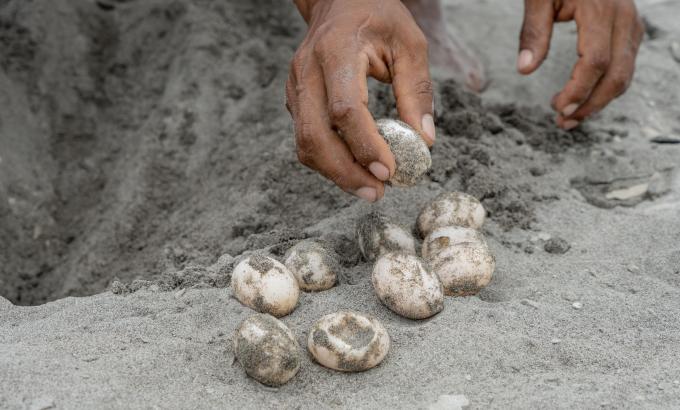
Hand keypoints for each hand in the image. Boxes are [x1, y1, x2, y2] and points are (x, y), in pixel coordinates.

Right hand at [287, 0, 434, 201]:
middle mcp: (307, 71)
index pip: (345, 109)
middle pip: (314, 135)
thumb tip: (424, 141)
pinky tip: (355, 168)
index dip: (365, 145)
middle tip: (377, 193)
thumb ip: (417, 91)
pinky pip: (307, 138)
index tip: (389, 171)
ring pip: (305, 143)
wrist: (338, 0)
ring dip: (335, 173)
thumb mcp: (410, 44)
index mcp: (336, 51)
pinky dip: (329, 160)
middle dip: (345, 172)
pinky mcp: (295, 99)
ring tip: (370, 188)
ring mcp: (295, 86)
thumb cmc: (378, 17)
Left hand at [517, 0, 643, 128]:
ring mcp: (631, 23)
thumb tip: (524, 69)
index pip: (595, 62)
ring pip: (625, 73)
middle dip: (590, 105)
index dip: (578, 91)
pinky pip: (625, 64)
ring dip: (599, 100)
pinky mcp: (630, 27)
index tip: (557, 108)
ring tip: (570, 116)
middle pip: (616, 75)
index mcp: (601, 10)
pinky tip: (584, 96)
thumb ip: (533, 32)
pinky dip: (607, 86)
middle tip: (563, 123)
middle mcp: (623, 18)